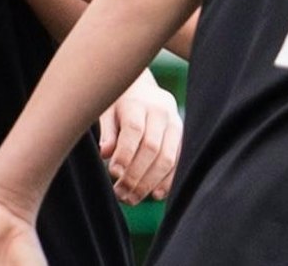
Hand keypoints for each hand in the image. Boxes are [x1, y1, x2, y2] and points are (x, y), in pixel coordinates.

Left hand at [97, 69, 179, 203]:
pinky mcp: (182, 137)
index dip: (125, 154)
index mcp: (138, 103)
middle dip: (136, 176)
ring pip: (167, 158)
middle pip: (152, 148)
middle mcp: (160, 112)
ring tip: (132, 199)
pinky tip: (154, 194)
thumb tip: (105, 153)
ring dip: (149, 183)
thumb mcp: (107, 109)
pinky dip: (167, 181)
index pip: (134, 130)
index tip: (113, 173)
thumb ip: (107, 131)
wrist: (143, 89)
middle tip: (120, 194)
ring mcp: (174, 124)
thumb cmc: (118, 103)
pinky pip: (178, 161)